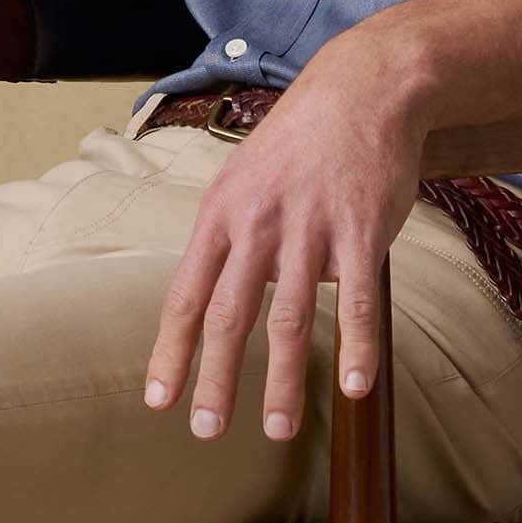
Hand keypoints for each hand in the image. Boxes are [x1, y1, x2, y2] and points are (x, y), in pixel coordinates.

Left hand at [140, 45, 425, 442]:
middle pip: (227, 317)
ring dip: (282, 380)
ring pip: (289, 318)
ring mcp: (310, 230)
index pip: (184, 296)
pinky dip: (356, 346)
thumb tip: (213, 293)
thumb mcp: (243, 179)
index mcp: (221, 217)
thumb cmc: (300, 141)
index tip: (158, 399)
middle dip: (215, 380)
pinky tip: (352, 385)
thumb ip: (229, 238)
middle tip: (206, 432)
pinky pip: (358, 300)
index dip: (170, 352)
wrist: (363, 90)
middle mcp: (258, 227)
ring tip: (277, 429)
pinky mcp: (361, 230)